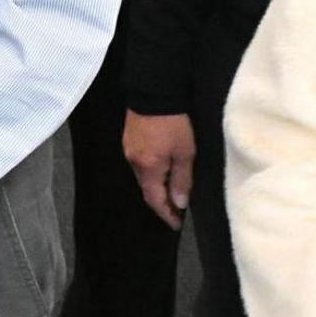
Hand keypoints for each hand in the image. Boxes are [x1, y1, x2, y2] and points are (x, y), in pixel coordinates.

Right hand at [120, 111, 195, 228]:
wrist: (154, 92)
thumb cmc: (173, 123)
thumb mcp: (185, 152)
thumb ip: (182, 179)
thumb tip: (179, 203)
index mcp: (149, 168)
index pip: (155, 199)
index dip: (165, 214)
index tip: (175, 224)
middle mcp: (135, 162)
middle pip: (147, 189)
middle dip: (161, 201)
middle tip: (176, 209)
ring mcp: (129, 149)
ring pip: (143, 175)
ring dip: (156, 185)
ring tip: (171, 190)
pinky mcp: (130, 138)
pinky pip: (140, 162)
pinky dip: (151, 171)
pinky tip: (160, 168)